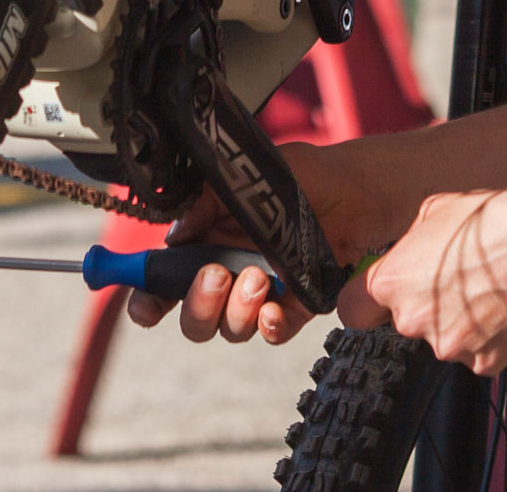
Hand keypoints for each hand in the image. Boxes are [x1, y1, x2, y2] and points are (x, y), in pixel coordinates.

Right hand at [125, 140, 397, 345]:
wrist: (361, 188)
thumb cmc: (305, 175)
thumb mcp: (248, 175)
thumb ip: (207, 198)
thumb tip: (176, 231)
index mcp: (208, 241)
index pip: (164, 280)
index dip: (147, 298)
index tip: (145, 303)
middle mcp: (229, 272)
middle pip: (192, 317)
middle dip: (195, 305)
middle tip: (216, 275)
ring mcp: (262, 293)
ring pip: (228, 328)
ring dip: (235, 310)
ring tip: (258, 276)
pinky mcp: (296, 305)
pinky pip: (271, 331)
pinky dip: (268, 325)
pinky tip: (273, 308)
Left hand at [338, 182, 506, 376]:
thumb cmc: (489, 219)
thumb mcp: (434, 213)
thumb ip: (408, 245)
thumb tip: (407, 255)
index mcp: (392, 282)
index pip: (352, 309)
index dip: (365, 302)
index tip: (378, 296)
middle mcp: (413, 320)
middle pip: (404, 321)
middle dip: (423, 304)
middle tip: (456, 277)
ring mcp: (448, 346)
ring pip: (442, 337)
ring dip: (457, 319)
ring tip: (488, 286)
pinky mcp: (483, 362)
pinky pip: (476, 351)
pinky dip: (487, 335)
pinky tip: (504, 306)